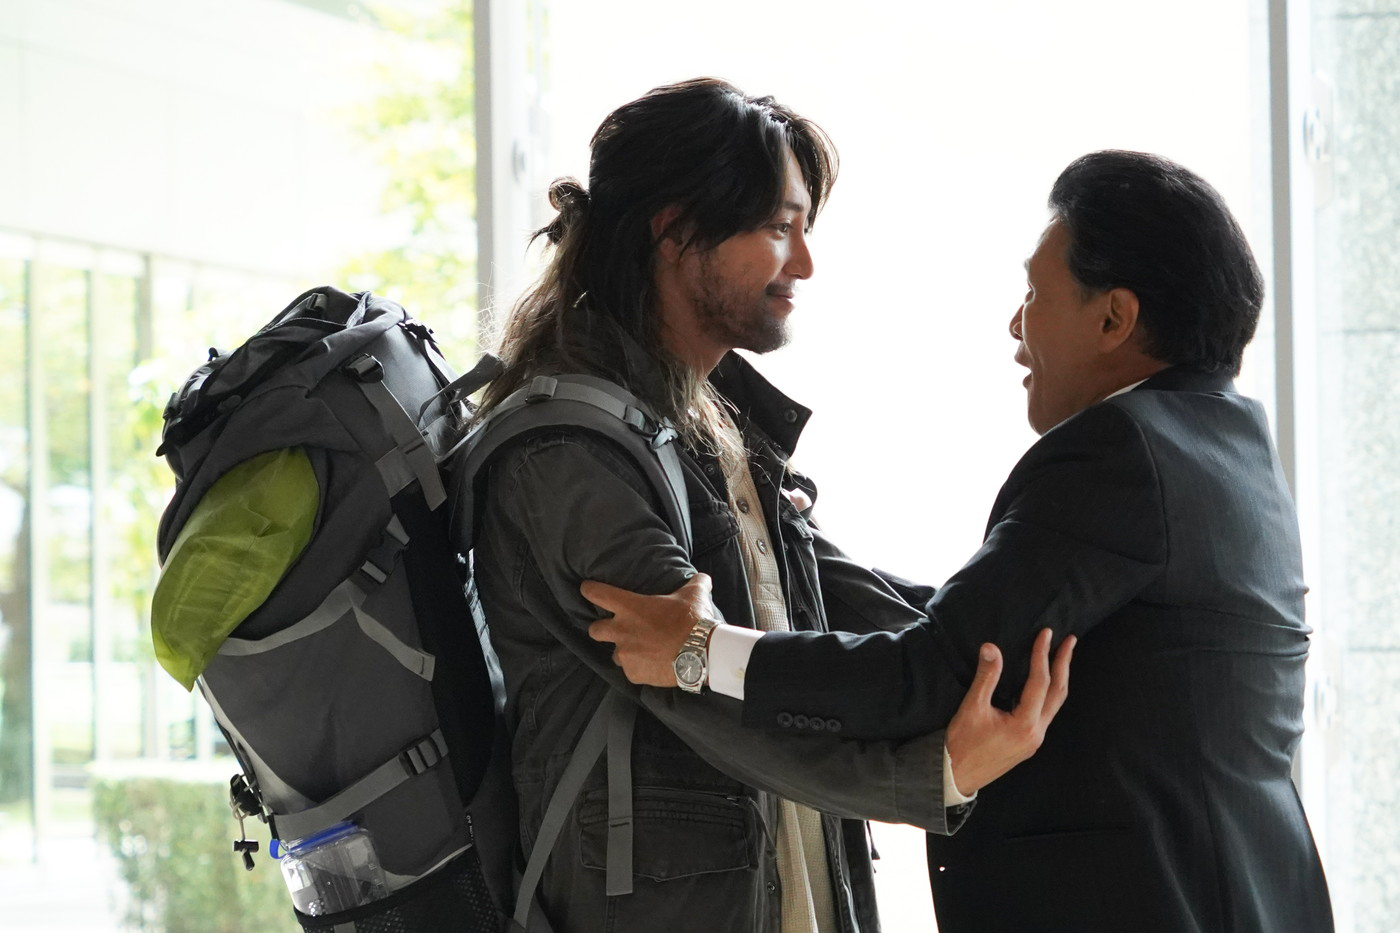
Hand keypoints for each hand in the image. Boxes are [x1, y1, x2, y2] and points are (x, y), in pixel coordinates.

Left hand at [583, 573, 715, 686]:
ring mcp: (625, 654)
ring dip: (625, 652)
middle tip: (615, 629)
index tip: (587, 589)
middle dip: (600, 629)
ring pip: (615, 654)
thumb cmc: (693, 620)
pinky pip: (631, 671)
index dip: (589, 590)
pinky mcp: (633, 673)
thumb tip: (703, 578)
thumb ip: (695, 583)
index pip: (597, 594)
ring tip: (642, 651)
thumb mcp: (695, 595)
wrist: (701, 653)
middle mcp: (621, 631)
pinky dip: (639, 668)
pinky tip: (653, 665)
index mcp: (629, 607)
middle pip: (594, 630)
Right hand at [945, 628, 1074, 794]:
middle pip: (1057, 693)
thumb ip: (986, 677)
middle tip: (1070, 641)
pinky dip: (1049, 693)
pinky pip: (1046, 713)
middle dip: (1064, 665)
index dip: (1042, 655)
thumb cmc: (962, 743)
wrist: (956, 776)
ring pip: (1054, 705)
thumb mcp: (972, 708)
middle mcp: (1036, 733)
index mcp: (1025, 724)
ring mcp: (1034, 740)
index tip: (1046, 634)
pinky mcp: (1028, 743)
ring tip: (1062, 658)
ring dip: (1060, 679)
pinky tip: (1045, 685)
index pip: (1040, 682)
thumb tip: (992, 648)